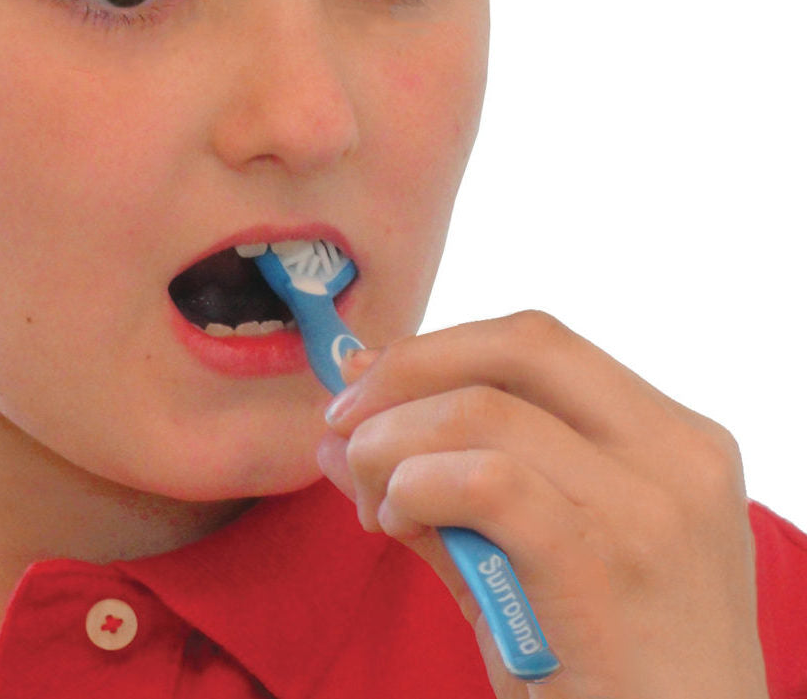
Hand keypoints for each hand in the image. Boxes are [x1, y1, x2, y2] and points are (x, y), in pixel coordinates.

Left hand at [317, 311, 767, 698]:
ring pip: (483, 411)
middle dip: (409, 367)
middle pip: (520, 345)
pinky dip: (415, 486)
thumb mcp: (532, 559)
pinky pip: (483, 482)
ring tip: (372, 499)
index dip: (438, 347)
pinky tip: (396, 522)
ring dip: (393, 442)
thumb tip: (339, 436)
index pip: (538, 344)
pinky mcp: (604, 565)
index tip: (364, 376)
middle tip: (346, 418)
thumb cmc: (606, 665)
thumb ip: (442, 486)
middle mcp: (671, 454)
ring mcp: (646, 507)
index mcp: (668, 437)